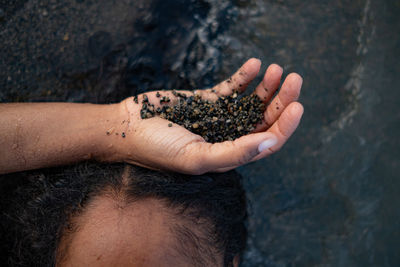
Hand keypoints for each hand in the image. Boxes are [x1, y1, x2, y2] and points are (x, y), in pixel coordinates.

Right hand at [113, 58, 302, 174]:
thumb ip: (234, 152)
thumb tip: (271, 143)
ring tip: (277, 69)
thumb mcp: (196, 157)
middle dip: (282, 100)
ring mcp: (219, 116)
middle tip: (294, 79)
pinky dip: (244, 76)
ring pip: (252, 102)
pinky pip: (231, 87)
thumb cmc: (158, 149)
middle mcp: (229, 136)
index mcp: (230, 155)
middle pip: (264, 119)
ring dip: (267, 86)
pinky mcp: (207, 99)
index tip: (297, 105)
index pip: (267, 142)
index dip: (285, 126)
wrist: (126, 127)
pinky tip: (254, 64)